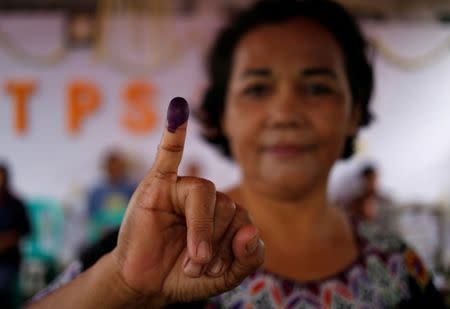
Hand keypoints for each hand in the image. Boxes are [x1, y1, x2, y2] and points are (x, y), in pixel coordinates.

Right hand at [111, 97, 263, 304]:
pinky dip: (174, 130)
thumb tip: (251, 229)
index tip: (213, 272)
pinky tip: (178, 107)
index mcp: (225, 213)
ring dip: (201, 234)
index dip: (234, 249)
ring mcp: (183, 188)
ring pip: (206, 194)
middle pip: (228, 206)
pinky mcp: (158, 184)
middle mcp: (208, 198)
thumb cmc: (183, 275)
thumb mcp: (225, 275)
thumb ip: (248, 258)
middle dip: (214, 245)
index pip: (245, 220)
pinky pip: (168, 152)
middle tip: (194, 266)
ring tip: (190, 259)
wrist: (146, 284)